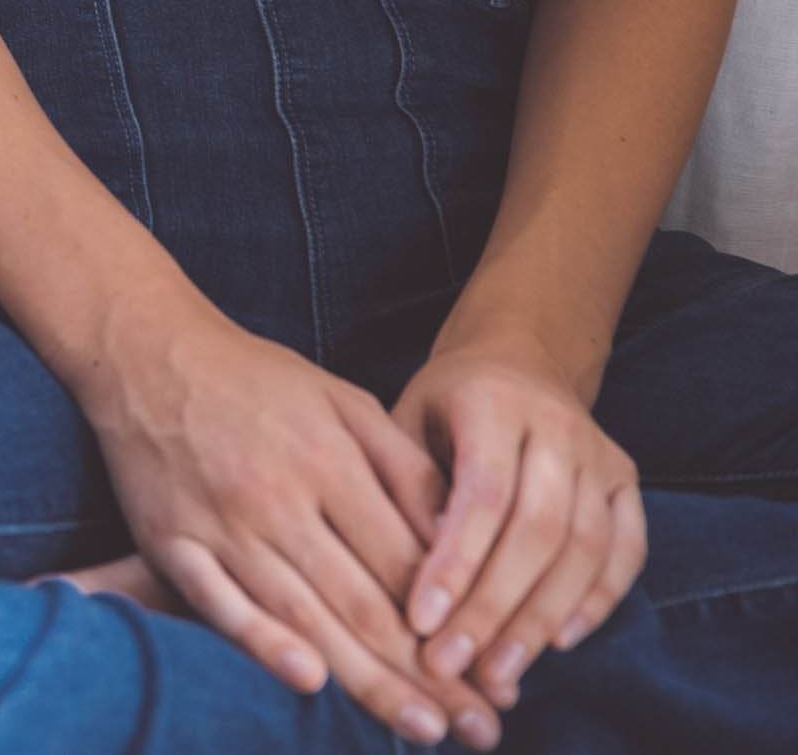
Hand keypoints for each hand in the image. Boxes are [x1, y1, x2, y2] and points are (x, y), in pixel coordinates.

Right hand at [78, 308, 504, 748]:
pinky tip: (305, 681)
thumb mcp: (342, 400)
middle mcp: (278, 497)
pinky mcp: (170, 540)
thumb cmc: (254, 378)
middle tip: (479, 730)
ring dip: (367, 679)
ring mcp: (221, 523)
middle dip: (428, 675)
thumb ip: (403, 467)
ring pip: (304, 615)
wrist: (147, 350)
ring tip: (421, 728)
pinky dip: (261, 642)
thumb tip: (460, 538)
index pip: (405, 561)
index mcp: (327, 461)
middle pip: (365, 602)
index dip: (455, 625)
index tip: (494, 678)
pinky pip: (219, 602)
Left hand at [392, 334, 646, 710]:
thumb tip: (406, 575)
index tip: (420, 623)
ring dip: (541, 619)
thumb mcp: (404, 421)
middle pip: (537, 530)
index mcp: (492, 402)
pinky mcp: (627, 480)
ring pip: (583, 548)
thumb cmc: (442, 405)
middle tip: (453, 665)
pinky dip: (597, 601)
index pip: (481, 495)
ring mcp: (600, 453)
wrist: (516, 358)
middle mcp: (557, 426)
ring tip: (498, 673)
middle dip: (493, 608)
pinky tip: (558, 642)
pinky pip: (625, 550)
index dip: (454, 564)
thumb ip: (405, 488)